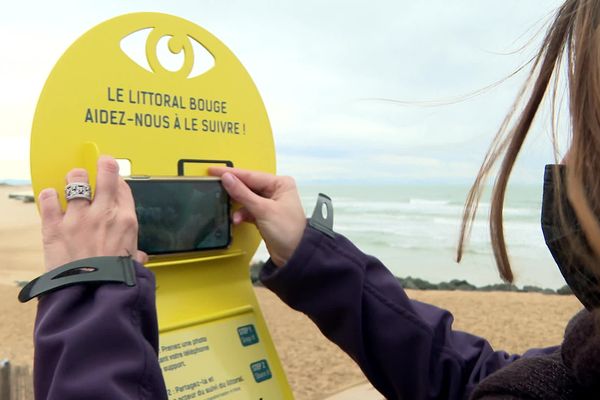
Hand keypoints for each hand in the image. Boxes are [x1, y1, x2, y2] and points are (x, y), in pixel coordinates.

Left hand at [39, 156, 146, 270]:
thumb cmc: (116, 281)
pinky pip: (49, 200)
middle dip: (104, 166)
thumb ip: (134, 255)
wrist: (92, 296)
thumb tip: (139, 257)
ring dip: (74, 178)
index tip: (114, 178)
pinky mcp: (55, 227)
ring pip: (76, 181)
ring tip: (72, 180)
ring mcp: (78, 218)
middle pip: (105, 176)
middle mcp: (104, 214)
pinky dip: (49, 196)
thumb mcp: (133, 265)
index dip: (118, 179)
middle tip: (100, 162)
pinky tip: (51, 196)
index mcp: (126, 221)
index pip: (123, 189)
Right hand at [208, 167, 305, 266]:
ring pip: (246, 198)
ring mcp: (269, 203)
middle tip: (215, 186)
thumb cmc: (289, 231)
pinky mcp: (264, 215)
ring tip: (230, 208)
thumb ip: (243, 193)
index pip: (251, 175)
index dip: (231, 173)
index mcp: (280, 183)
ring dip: (238, 205)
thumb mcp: (263, 210)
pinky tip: (238, 219)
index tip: (215, 170)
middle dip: (233, 189)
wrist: (294, 255)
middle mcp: (276, 191)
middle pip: (248, 185)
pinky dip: (242, 214)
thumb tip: (227, 179)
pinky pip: (248, 209)